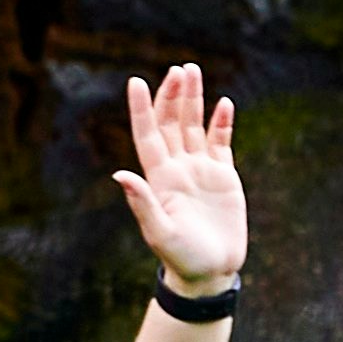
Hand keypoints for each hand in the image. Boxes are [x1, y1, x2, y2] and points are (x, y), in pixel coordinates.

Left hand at [111, 64, 247, 289]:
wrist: (209, 272)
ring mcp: (200, 170)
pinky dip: (222, 123)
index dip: (142, 109)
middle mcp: (177, 168)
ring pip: (194, 126)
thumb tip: (119, 174)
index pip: (147, 135)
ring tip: (193, 71)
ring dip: (194, 100)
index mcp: (159, 178)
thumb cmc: (181, 257)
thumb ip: (142, 202)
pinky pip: (221, 143)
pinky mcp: (223, 177)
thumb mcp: (159, 231)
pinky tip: (223, 103)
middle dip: (173, 95)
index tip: (135, 82)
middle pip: (171, 123)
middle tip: (177, 69)